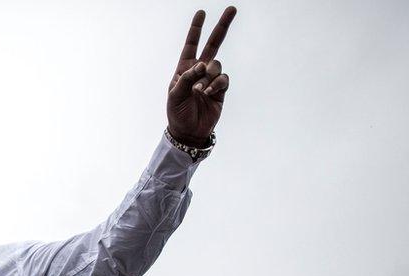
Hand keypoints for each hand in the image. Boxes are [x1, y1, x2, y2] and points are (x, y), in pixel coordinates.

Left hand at [167, 7, 236, 145]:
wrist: (189, 131)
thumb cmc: (177, 112)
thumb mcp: (176, 95)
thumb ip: (187, 78)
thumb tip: (202, 64)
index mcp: (184, 69)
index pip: (191, 44)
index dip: (196, 29)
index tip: (201, 12)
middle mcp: (199, 71)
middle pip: (213, 44)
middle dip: (222, 27)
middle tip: (232, 8)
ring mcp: (211, 79)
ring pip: (217, 65)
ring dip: (209, 76)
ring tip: (200, 91)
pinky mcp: (221, 89)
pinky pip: (223, 79)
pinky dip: (216, 84)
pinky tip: (208, 93)